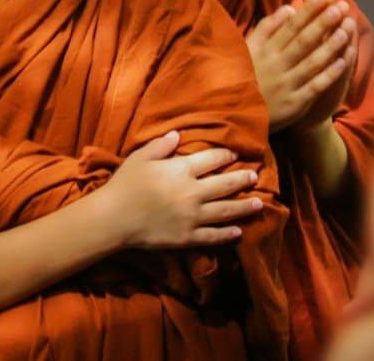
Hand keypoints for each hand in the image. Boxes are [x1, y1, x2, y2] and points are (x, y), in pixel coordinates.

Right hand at [102, 131, 263, 249]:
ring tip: (260, 203)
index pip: (212, 159)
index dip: (225, 155)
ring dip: (245, 206)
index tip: (235, 154)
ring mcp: (192, 217)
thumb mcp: (140, 157)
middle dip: (242, 179)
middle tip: (255, 177)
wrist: (114, 218)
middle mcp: (193, 192)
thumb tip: (178, 135)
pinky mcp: (187, 237)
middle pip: (225, 184)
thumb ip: (160, 146)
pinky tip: (238, 231)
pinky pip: (213, 236)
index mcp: (182, 170)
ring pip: (226, 210)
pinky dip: (227, 234)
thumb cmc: (125, 184)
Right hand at [246, 0, 356, 132]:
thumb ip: (266, 28)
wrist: (235, 115)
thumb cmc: (245, 77)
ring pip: (311, 62)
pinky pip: (314, 86)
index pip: (290, 26)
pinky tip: (343, 61)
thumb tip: (288, 8)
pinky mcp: (293, 104)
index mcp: (264, 51)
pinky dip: (329, 73)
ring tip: (346, 28)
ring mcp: (285, 85)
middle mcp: (275, 66)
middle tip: (340, 6)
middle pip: (302, 41)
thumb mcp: (247, 50)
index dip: (309, 10)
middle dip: (322, 22)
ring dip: (330, 45)